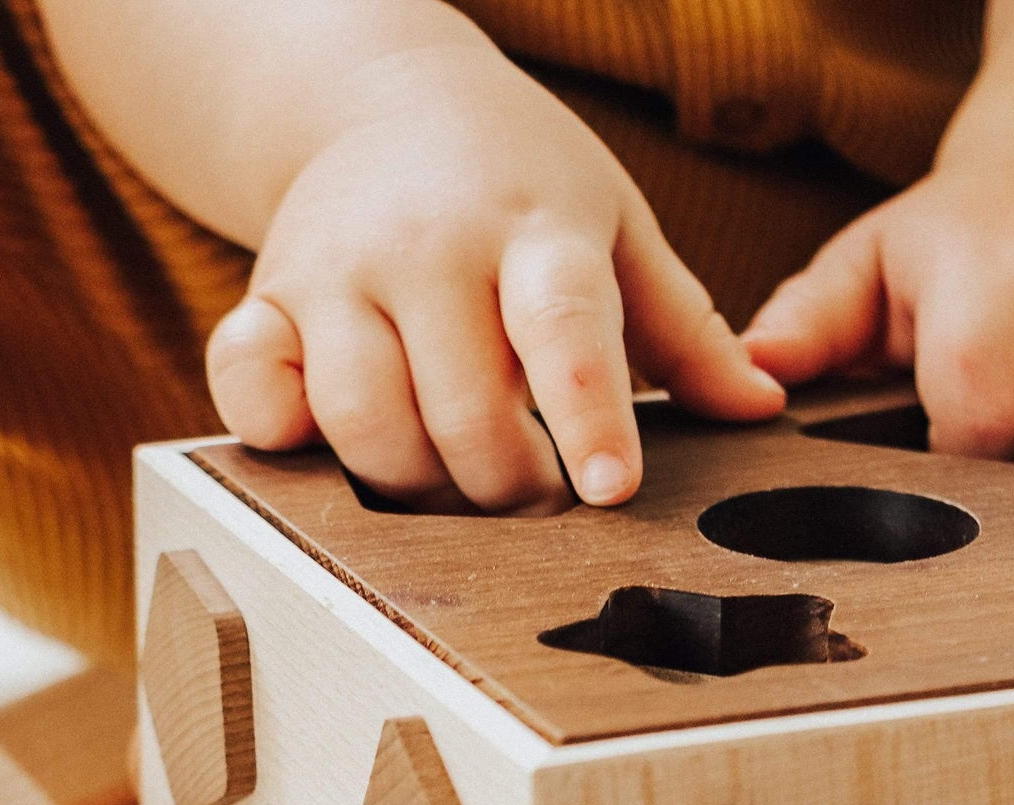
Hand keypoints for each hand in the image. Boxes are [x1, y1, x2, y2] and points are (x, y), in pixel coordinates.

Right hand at [204, 40, 783, 512]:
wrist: (380, 100)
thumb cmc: (518, 185)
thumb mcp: (616, 231)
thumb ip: (684, 329)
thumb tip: (762, 405)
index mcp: (535, 229)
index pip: (565, 328)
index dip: (587, 416)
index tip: (606, 489)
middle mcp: (430, 246)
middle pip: (462, 412)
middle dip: (507, 486)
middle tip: (534, 494)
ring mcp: (337, 270)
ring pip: (364, 421)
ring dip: (416, 484)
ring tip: (454, 477)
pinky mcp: (268, 300)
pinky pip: (251, 386)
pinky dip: (280, 427)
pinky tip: (321, 445)